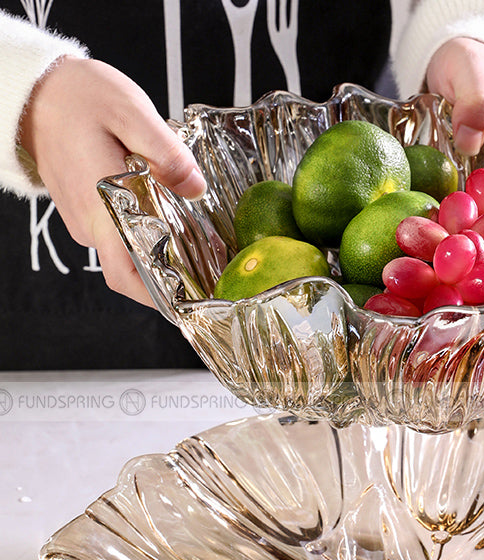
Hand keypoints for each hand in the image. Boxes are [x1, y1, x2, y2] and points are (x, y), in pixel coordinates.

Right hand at [18, 57, 205, 305]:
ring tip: (196, 245)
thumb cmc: (77, 98)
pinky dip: (142, 236)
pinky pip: (115, 235)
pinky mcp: (84, 210)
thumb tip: (196, 187)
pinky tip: (166, 219)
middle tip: (204, 274)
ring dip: (156, 255)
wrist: (33, 89)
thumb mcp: (131, 113)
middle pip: (130, 272)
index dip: (158, 295)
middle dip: (167, 279)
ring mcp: (84, 218)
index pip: (127, 274)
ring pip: (124, 254)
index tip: (190, 300)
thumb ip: (167, 154)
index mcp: (102, 206)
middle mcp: (90, 222)